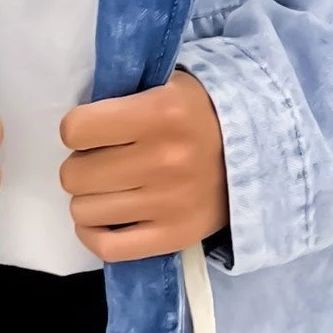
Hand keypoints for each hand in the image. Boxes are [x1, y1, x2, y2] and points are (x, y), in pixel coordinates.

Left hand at [58, 67, 227, 263]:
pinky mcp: (174, 237)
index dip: (78, 130)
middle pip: (74, 174)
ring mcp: (169, 204)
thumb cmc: (198, 114)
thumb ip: (120, 99)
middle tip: (105, 161)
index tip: (94, 131)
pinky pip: (106, 247)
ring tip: (112, 186)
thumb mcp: (165, 86)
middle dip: (82, 166)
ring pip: (83, 210)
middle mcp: (165, 160)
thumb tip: (73, 128)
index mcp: (161, 114)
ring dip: (89, 198)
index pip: (75, 130)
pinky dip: (94, 234)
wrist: (259, 153)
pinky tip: (104, 218)